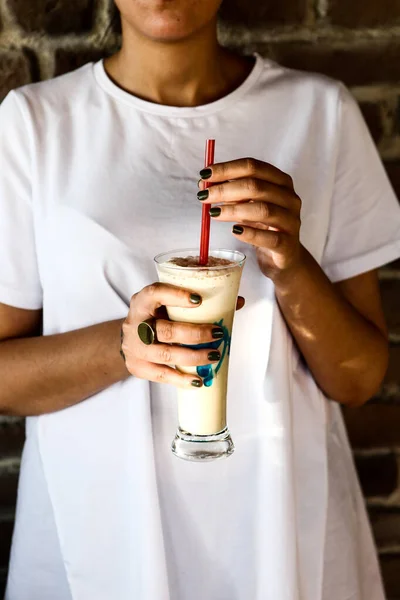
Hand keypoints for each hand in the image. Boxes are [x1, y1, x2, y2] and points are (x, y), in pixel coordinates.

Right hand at [121, 283, 244, 387]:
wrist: (129, 339)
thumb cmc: (156, 317)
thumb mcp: (167, 304)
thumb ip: (198, 302)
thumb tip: (237, 302)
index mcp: (142, 301)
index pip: (156, 294)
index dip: (176, 296)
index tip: (199, 300)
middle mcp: (135, 324)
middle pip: (166, 330)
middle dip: (195, 334)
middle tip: (218, 334)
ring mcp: (135, 348)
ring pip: (166, 354)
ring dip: (194, 357)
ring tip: (214, 355)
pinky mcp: (138, 367)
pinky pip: (161, 375)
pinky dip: (181, 379)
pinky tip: (198, 380)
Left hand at [198, 158, 302, 282]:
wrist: (284, 256)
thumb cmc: (264, 226)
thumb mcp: (248, 205)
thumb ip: (231, 192)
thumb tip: (204, 183)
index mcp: (281, 182)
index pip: (253, 167)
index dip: (227, 169)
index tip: (205, 175)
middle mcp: (289, 198)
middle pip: (256, 186)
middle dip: (225, 189)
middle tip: (204, 196)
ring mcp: (291, 221)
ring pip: (263, 210)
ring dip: (234, 210)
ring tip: (214, 213)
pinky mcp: (288, 244)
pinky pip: (269, 238)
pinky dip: (250, 234)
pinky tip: (234, 231)